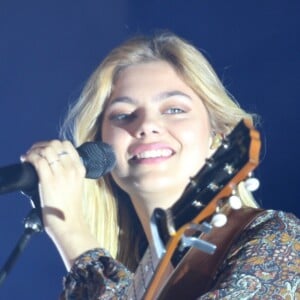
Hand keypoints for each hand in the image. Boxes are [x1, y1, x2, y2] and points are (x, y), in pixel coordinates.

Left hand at [21, 140, 99, 268]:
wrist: (69, 222)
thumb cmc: (69, 206)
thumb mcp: (76, 184)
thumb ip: (69, 172)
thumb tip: (52, 162)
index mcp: (80, 169)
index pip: (67, 145)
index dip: (53, 144)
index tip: (45, 150)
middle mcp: (72, 169)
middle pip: (56, 144)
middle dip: (42, 145)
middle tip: (35, 152)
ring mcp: (61, 175)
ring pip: (47, 150)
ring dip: (34, 151)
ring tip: (29, 157)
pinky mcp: (49, 181)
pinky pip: (38, 161)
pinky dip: (30, 158)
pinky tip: (27, 161)